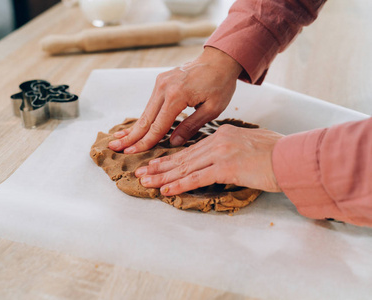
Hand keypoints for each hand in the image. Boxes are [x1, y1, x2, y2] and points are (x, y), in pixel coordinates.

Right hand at [108, 47, 242, 153]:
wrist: (219, 59)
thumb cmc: (220, 84)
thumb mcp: (212, 109)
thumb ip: (191, 126)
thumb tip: (172, 143)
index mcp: (177, 95)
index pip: (157, 126)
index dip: (144, 142)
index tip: (131, 153)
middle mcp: (164, 87)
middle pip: (144, 119)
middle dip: (130, 136)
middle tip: (114, 148)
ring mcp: (160, 82)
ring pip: (145, 111)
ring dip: (133, 127)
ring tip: (119, 140)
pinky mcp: (161, 81)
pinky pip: (150, 104)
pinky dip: (142, 117)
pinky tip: (134, 127)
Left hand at [134, 125, 283, 194]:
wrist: (292, 156)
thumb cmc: (277, 152)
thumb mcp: (250, 142)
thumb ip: (232, 147)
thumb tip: (223, 157)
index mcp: (222, 134)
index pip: (190, 150)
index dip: (171, 159)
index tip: (156, 164)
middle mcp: (218, 141)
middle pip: (183, 158)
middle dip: (160, 167)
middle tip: (142, 173)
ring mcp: (221, 153)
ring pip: (185, 167)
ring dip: (163, 176)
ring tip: (146, 182)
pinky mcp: (226, 167)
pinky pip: (197, 178)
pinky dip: (179, 185)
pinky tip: (166, 190)